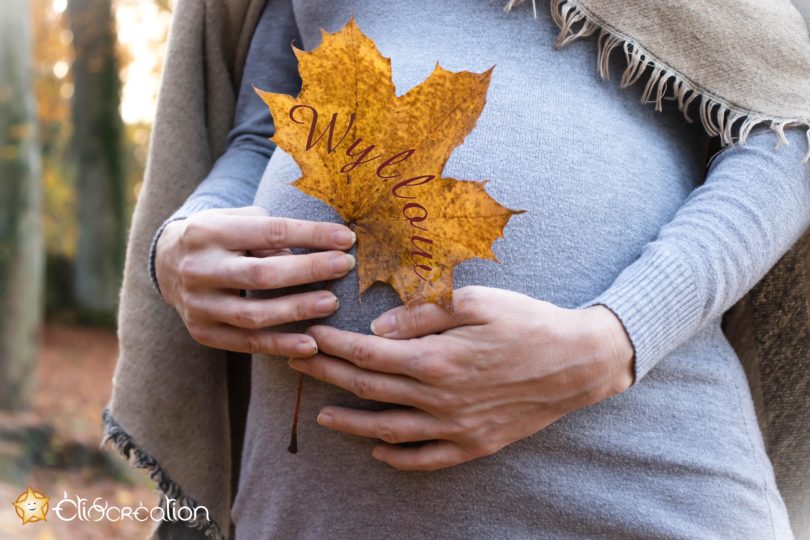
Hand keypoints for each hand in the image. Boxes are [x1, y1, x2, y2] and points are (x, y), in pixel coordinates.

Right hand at [155, 206, 355, 356]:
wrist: (167, 264)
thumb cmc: (218, 238)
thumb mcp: (235, 220)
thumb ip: (269, 232)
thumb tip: (314, 248)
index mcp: (208, 232)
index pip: (269, 232)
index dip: (311, 235)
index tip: (346, 238)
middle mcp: (198, 269)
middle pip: (262, 274)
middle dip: (309, 270)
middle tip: (344, 266)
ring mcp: (198, 304)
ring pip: (254, 314)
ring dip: (298, 310)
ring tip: (331, 303)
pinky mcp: (202, 332)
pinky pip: (247, 344)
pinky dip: (281, 346)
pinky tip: (312, 345)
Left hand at [289, 286, 633, 469]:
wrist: (578, 363)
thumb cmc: (527, 322)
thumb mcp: (475, 301)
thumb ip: (423, 313)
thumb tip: (380, 327)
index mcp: (435, 358)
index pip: (367, 353)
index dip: (333, 344)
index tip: (309, 334)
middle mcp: (438, 398)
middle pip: (368, 389)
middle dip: (327, 375)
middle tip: (298, 364)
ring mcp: (455, 427)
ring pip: (387, 430)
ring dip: (350, 423)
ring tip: (322, 416)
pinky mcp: (474, 444)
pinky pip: (425, 459)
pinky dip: (397, 456)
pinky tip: (378, 450)